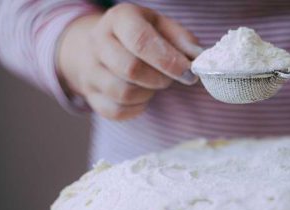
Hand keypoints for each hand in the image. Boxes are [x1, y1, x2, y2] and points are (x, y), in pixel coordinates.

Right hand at [57, 3, 202, 119]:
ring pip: (123, 93)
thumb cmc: (142, 37)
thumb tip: (199, 58)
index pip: (141, 41)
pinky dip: (136, 109)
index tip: (189, 74)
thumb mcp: (163, 28)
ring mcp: (90, 69)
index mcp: (120, 18)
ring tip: (153, 84)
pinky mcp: (90, 94)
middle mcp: (98, 40)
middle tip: (170, 77)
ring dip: (148, 94)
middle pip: (131, 69)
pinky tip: (142, 96)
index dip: (168, 61)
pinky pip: (116, 111)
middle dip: (160, 79)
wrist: (103, 46)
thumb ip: (183, 41)